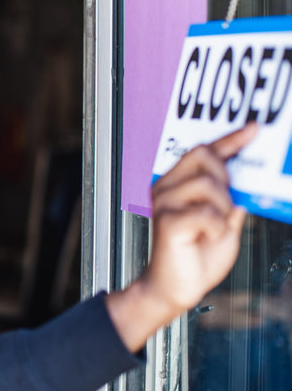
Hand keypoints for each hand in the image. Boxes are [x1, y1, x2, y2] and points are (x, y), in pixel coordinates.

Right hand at [145, 122, 256, 311]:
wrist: (174, 288)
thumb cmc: (195, 257)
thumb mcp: (224, 222)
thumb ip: (232, 198)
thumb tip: (249, 176)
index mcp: (177, 184)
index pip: (203, 151)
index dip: (230, 139)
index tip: (252, 129)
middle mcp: (166, 188)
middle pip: (202, 155)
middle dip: (224, 176)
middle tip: (225, 204)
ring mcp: (164, 203)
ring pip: (208, 184)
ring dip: (222, 207)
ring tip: (214, 227)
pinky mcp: (167, 222)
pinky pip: (207, 213)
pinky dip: (217, 227)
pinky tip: (207, 237)